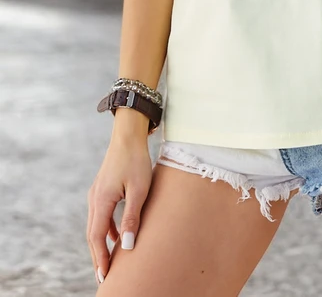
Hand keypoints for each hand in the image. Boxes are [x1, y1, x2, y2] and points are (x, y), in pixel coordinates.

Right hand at [86, 132, 152, 284]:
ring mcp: (96, 193)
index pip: (97, 237)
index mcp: (101, 200)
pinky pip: (100, 215)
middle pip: (92, 234)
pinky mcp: (102, 188)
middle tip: (103, 276)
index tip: (104, 276)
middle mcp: (94, 198)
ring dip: (100, 244)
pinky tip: (114, 236)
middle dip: (97, 256)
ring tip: (107, 261)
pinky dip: (105, 229)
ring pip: (95, 225)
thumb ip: (132, 218)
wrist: (128, 135)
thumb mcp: (139, 190)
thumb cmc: (136, 160)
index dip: (100, 258)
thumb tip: (127, 245)